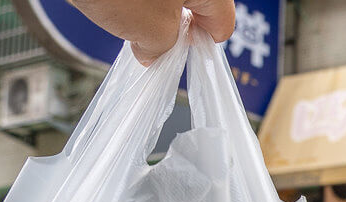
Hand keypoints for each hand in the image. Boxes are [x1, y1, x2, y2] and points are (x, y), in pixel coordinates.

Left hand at [69, 0, 235, 65]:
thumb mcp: (151, 31)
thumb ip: (164, 48)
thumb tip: (154, 51)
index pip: (222, 23)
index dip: (201, 44)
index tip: (180, 52)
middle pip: (195, 5)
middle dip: (174, 26)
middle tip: (147, 37)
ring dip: (151, 9)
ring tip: (123, 12)